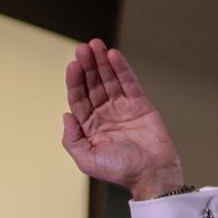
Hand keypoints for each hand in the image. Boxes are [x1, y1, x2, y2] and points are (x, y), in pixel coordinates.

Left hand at [61, 39, 184, 199]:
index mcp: (89, 127)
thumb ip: (72, 139)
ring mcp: (121, 108)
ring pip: (109, 80)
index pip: (78, 99)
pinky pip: (128, 82)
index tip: (72, 65)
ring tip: (95, 44)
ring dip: (101, 62)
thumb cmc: (120, 171)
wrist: (151, 173)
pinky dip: (121, 68)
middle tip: (83, 48)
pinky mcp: (140, 104)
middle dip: (87, 66)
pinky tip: (113, 55)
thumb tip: (66, 114)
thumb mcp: (87, 160)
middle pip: (92, 85)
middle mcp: (103, 115)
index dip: (75, 81)